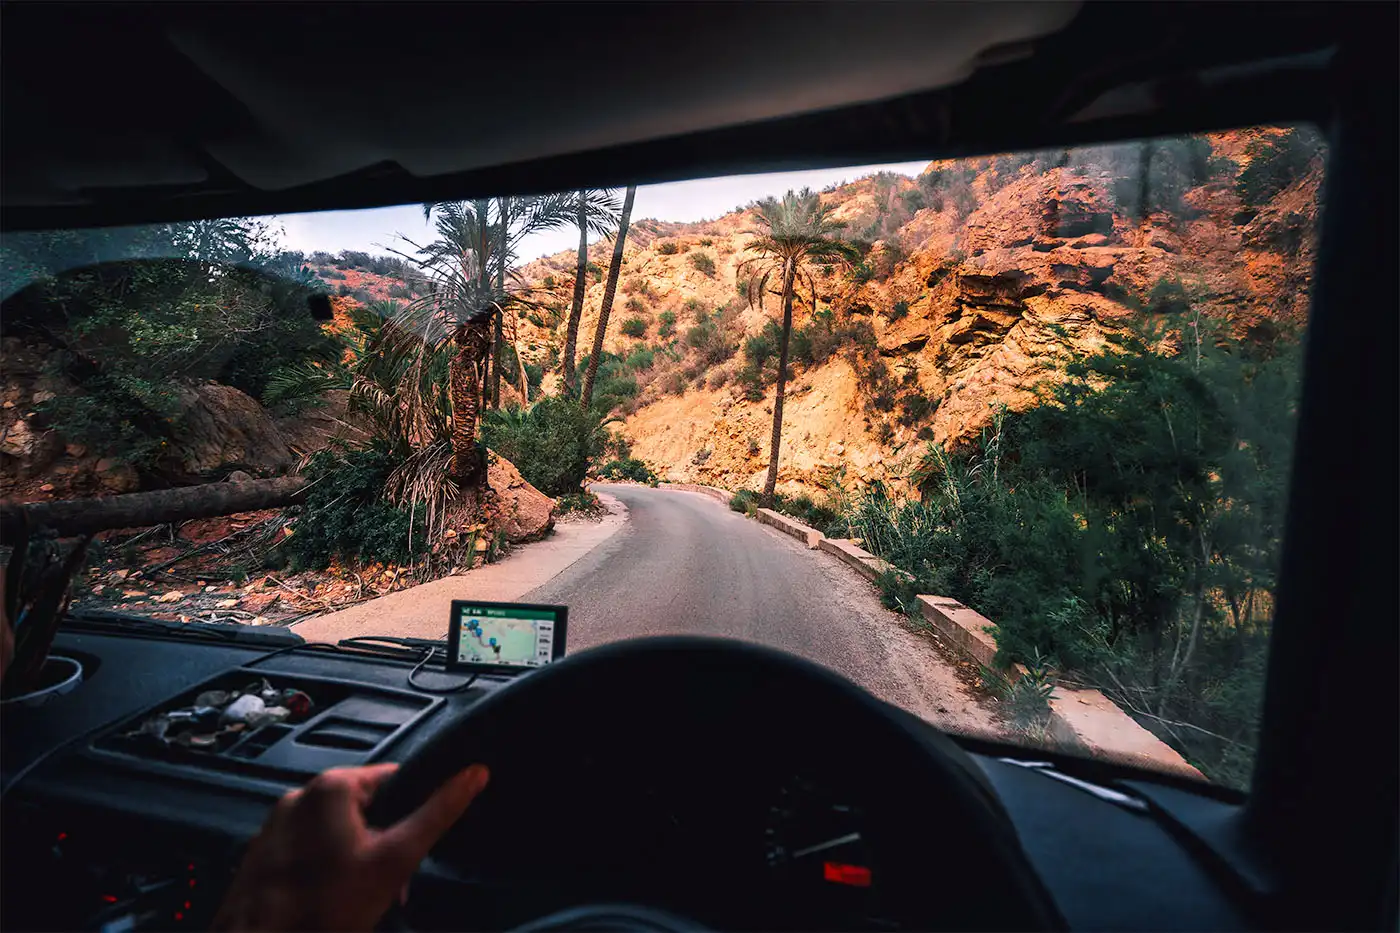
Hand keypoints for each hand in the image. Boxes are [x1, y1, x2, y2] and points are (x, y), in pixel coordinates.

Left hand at [213, 762, 488, 931]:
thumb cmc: (324, 908)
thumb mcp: (396, 860)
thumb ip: (438, 812)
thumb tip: (474, 774)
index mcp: (332, 786)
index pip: (394, 779)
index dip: (412, 812)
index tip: (412, 846)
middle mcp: (298, 797)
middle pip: (364, 808)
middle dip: (383, 843)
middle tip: (389, 882)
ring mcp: (276, 826)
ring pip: (336, 832)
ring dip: (356, 859)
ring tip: (359, 896)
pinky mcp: (262, 855)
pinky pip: (309, 851)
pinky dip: (326, 870)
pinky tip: (331, 899)